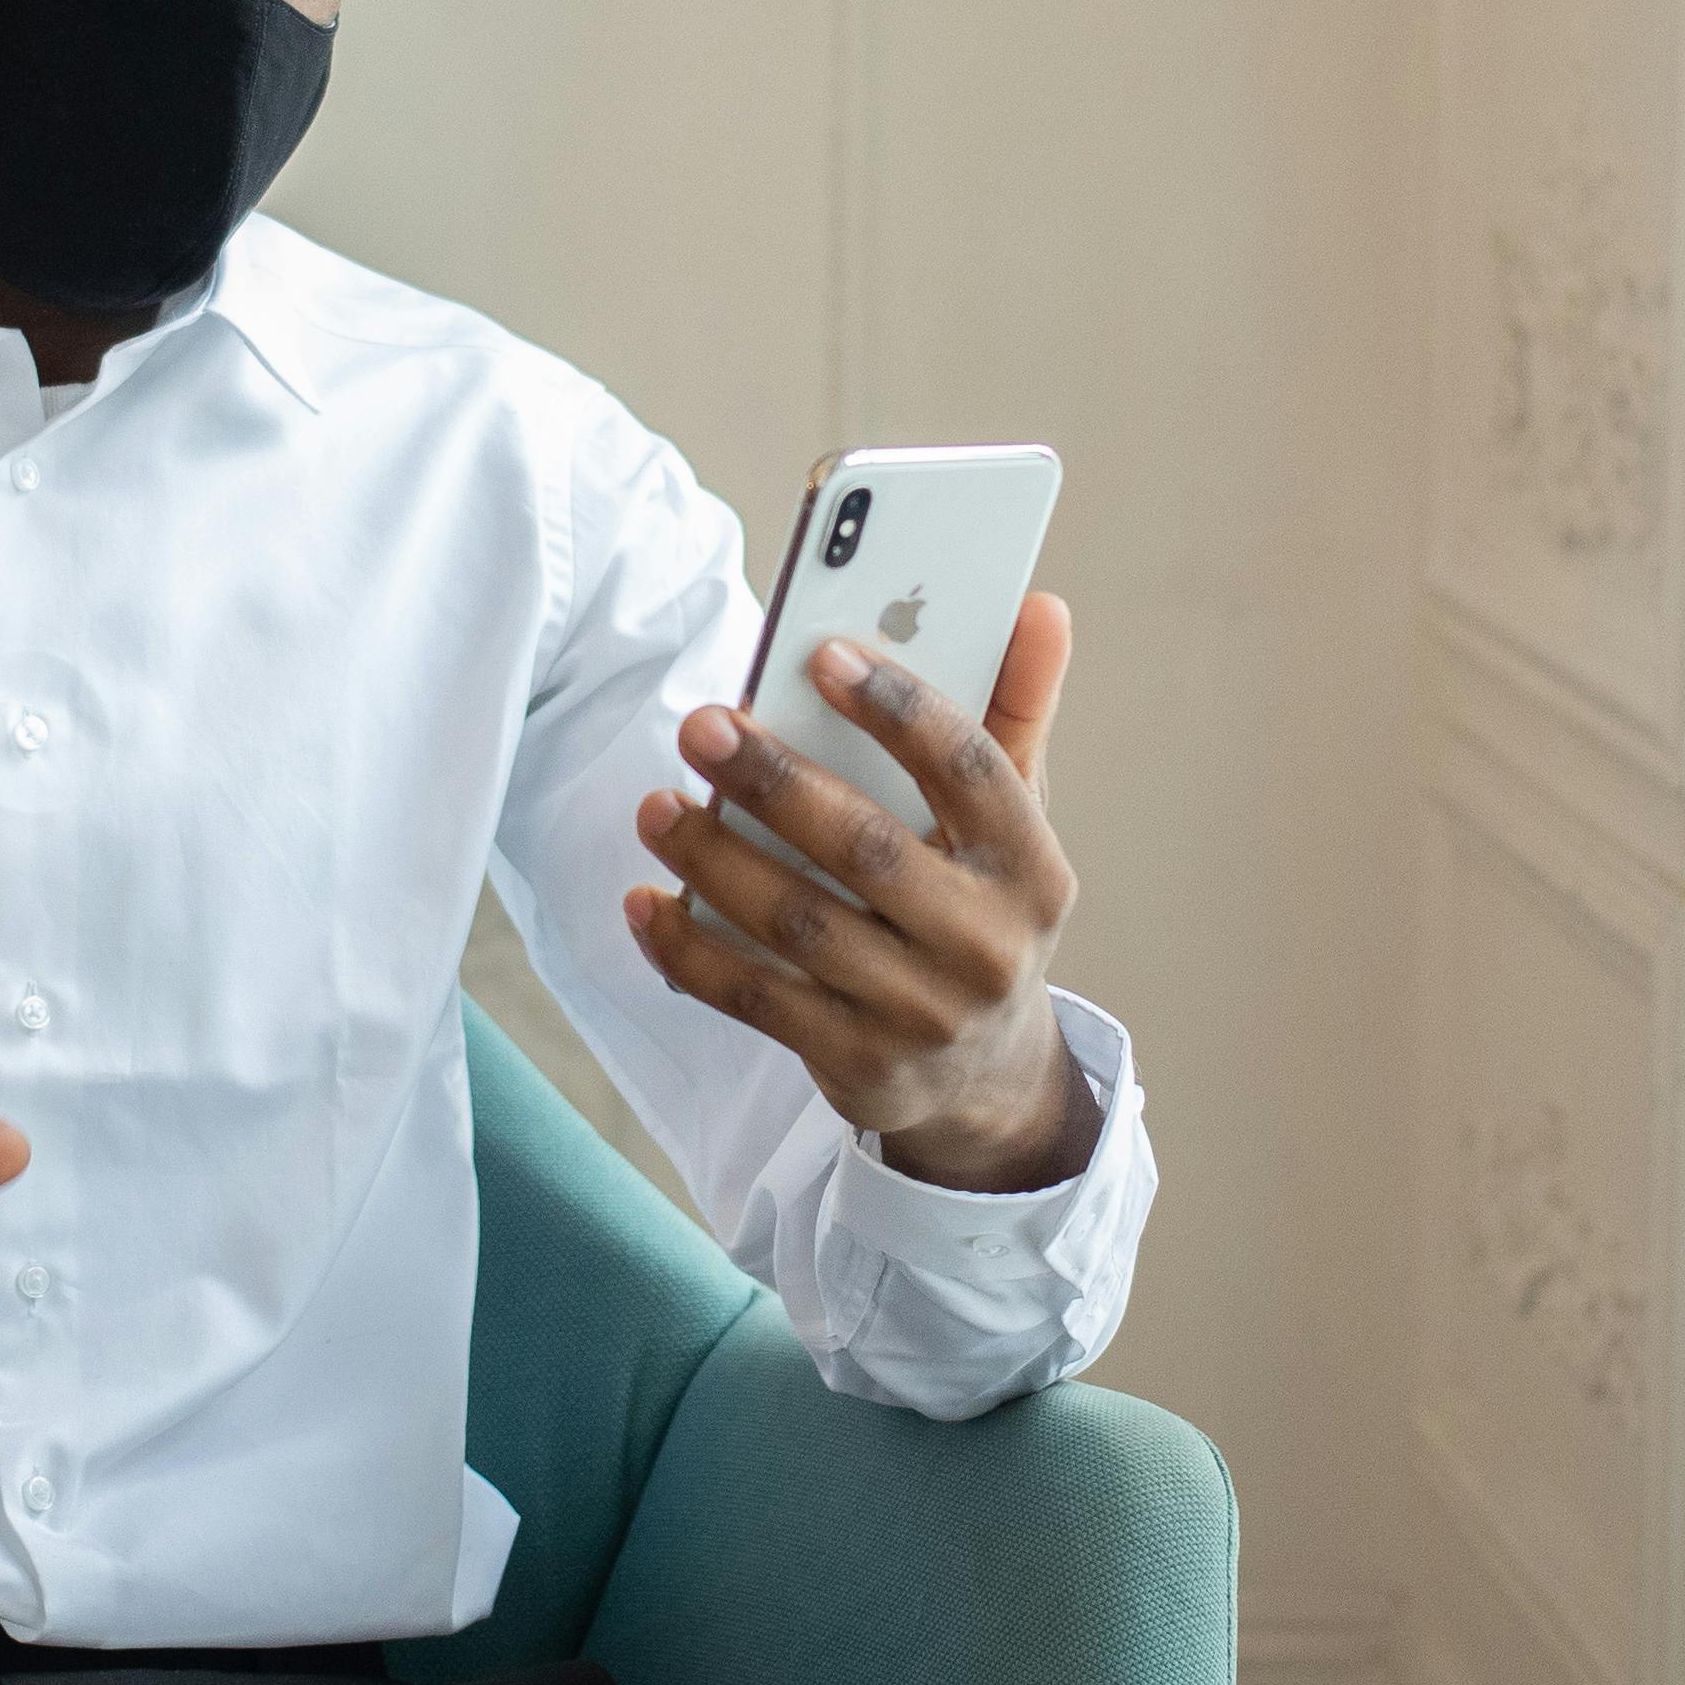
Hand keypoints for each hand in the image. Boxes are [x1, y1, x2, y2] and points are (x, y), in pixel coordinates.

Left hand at [624, 591, 1094, 1193]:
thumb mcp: (1015, 825)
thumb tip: (1039, 606)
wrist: (985, 1077)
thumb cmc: (982, 912)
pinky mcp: (857, 1063)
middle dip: (774, 781)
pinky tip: (645, 900)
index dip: (897, 708)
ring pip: (800, 924)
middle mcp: (985, 945)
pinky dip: (689, 950)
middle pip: (867, 847)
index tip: (821, 654)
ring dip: (714, 859)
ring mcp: (921, 1013)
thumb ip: (1016, 713)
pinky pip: (755, 999)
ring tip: (657, 806)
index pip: (969, 770)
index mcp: (1031, 869)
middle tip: (700, 725)